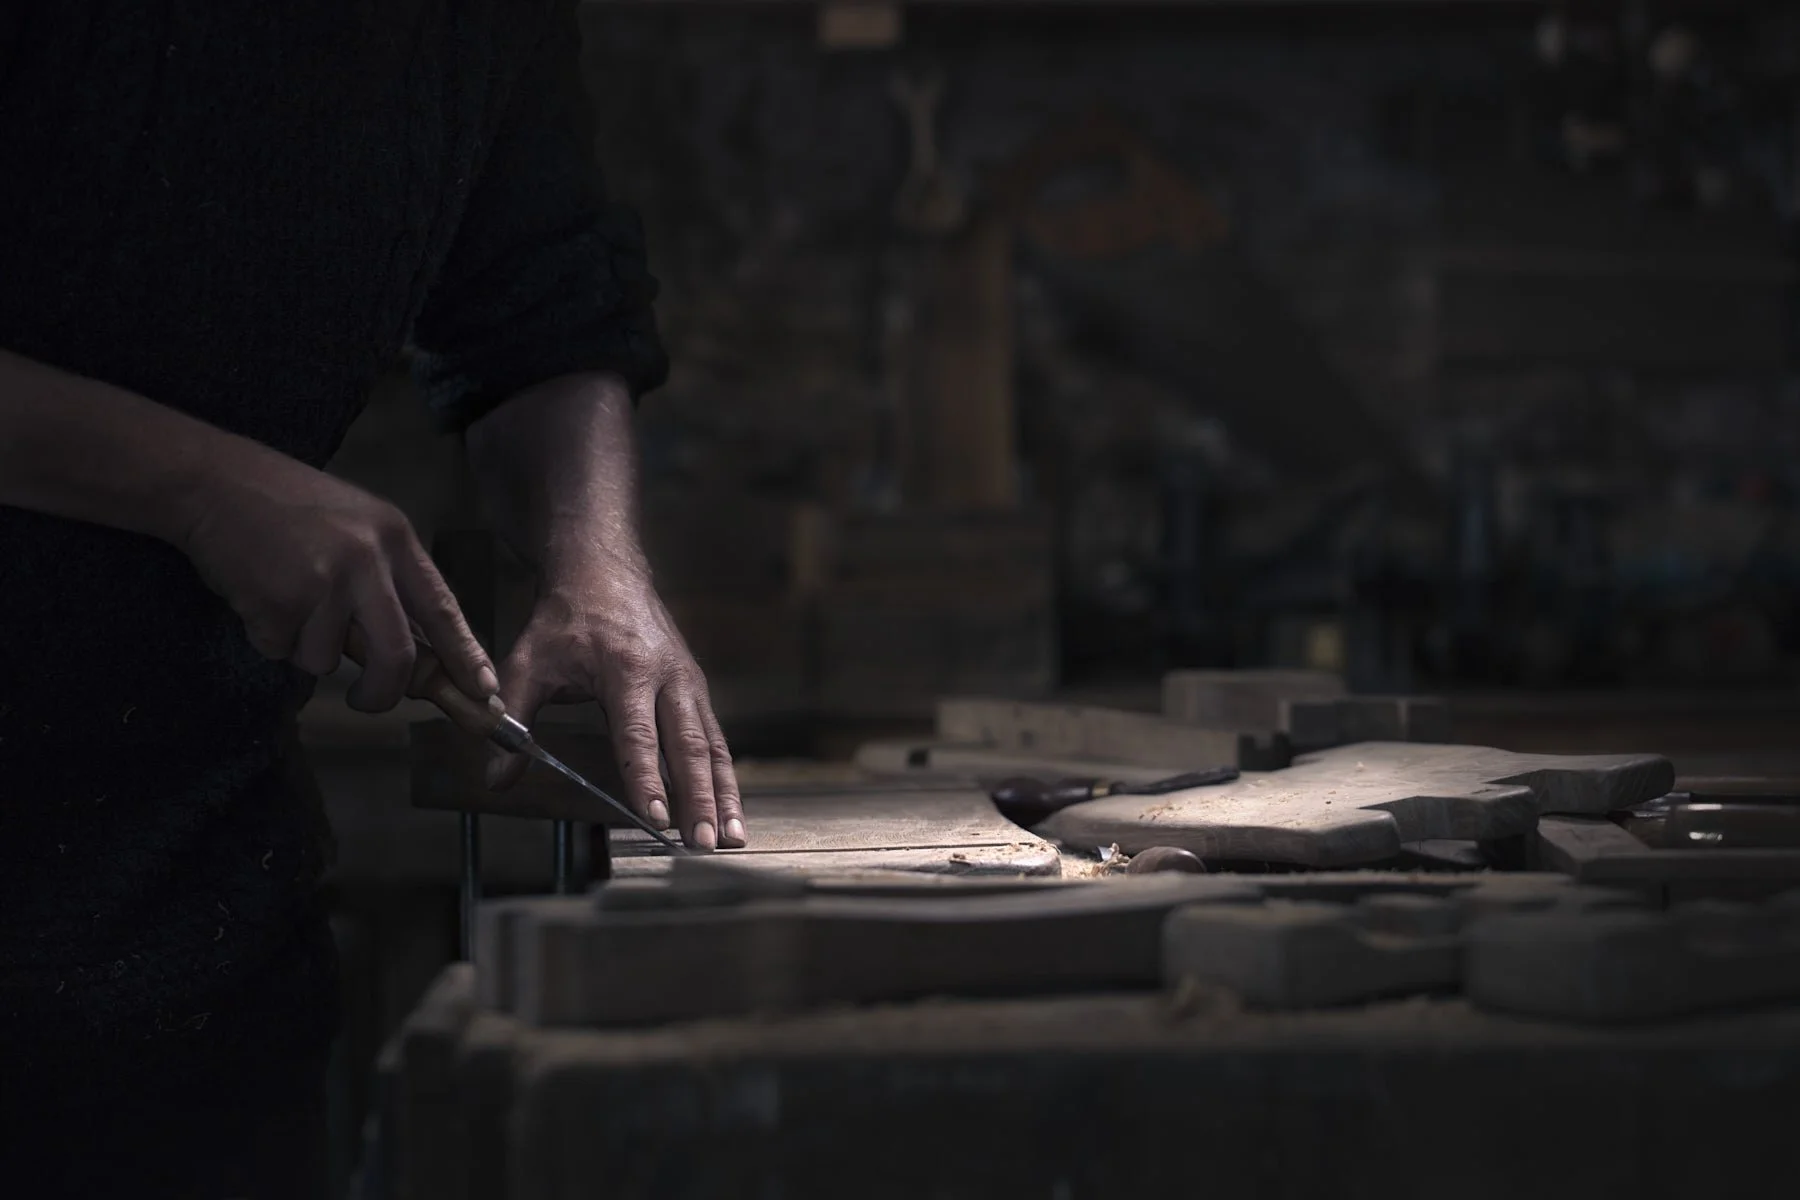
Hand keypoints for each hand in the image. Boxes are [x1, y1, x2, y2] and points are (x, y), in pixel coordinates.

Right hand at [174, 447, 497, 710]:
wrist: (213, 481)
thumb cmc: (287, 505)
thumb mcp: (357, 526)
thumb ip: (386, 580)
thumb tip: (412, 653)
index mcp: (394, 538)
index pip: (442, 608)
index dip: (465, 655)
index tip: (484, 691)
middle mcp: (367, 561)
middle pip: (395, 655)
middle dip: (382, 692)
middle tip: (367, 700)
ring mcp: (322, 583)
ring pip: (325, 660)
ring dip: (303, 647)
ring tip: (284, 598)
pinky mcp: (278, 603)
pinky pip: (281, 650)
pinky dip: (268, 635)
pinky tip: (257, 592)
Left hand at [485, 558, 744, 851]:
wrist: (605, 570)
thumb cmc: (565, 619)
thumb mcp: (528, 661)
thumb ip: (514, 717)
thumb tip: (496, 777)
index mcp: (627, 669)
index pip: (638, 735)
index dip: (646, 780)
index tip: (655, 818)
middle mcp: (668, 677)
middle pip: (689, 747)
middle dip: (699, 799)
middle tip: (706, 844)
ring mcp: (689, 683)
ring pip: (713, 746)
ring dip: (724, 795)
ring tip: (733, 839)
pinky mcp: (697, 690)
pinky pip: (716, 739)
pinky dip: (725, 778)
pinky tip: (730, 811)